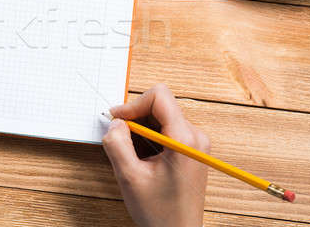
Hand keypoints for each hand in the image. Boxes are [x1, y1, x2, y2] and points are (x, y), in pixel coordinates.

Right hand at [102, 84, 209, 226]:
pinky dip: (148, 138)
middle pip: (159, 106)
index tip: (117, 119)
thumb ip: (117, 145)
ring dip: (141, 130)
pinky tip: (142, 160)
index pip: (159, 97)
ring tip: (133, 156)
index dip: (133, 104)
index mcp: (184, 139)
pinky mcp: (190, 150)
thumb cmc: (161, 213)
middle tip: (120, 140)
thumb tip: (115, 123)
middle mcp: (194, 136)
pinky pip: (165, 130)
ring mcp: (194, 143)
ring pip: (160, 117)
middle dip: (135, 119)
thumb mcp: (130, 177)